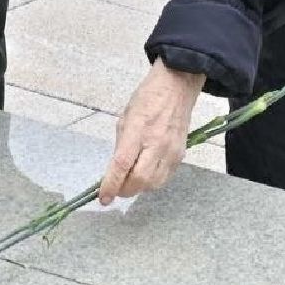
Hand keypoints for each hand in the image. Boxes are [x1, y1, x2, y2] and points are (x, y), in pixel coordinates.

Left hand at [99, 58, 206, 204]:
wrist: (177, 86)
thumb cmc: (147, 97)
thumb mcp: (126, 117)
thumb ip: (121, 144)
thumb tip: (117, 169)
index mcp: (138, 129)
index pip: (122, 164)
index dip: (111, 184)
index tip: (102, 198)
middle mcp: (157, 143)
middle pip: (140, 180)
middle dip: (124, 190)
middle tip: (115, 189)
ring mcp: (172, 151)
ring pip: (154, 184)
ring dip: (138, 188)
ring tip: (129, 181)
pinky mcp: (181, 155)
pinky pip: (165, 178)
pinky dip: (152, 182)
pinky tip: (145, 174)